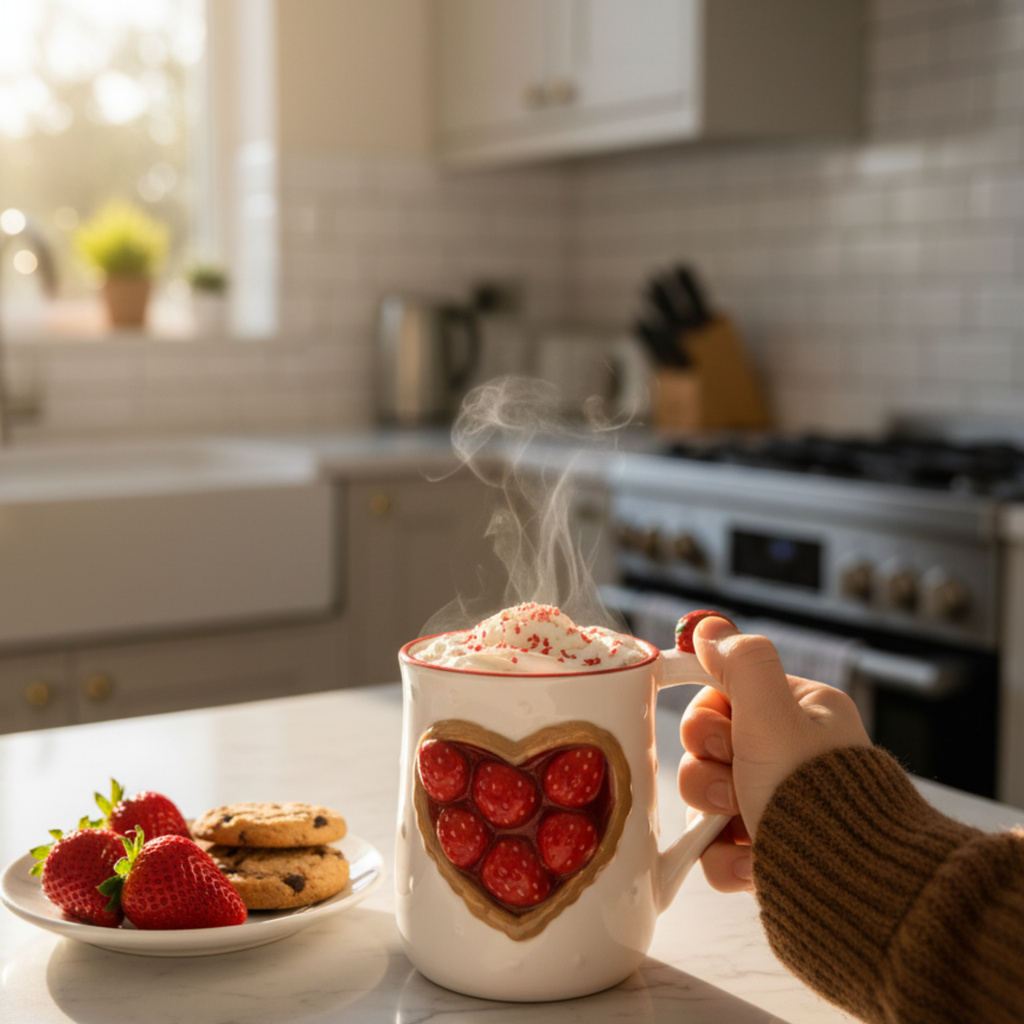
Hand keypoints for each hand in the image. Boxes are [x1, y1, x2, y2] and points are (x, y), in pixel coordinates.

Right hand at [677, 616, 870, 892]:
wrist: (851, 892)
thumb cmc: (818, 798)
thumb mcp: (773, 715)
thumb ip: (740, 663)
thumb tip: (709, 625)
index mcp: (798, 714)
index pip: (723, 696)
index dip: (707, 717)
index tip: (716, 734)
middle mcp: (788, 756)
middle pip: (706, 750)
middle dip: (708, 771)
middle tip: (736, 781)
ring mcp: (774, 806)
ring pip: (706, 800)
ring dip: (713, 815)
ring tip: (746, 824)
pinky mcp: (765, 852)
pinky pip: (717, 847)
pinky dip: (728, 857)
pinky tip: (755, 861)